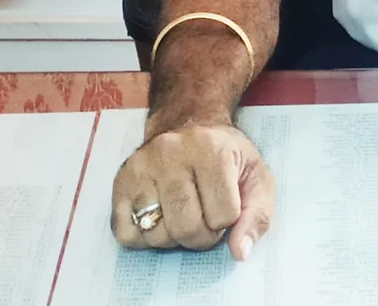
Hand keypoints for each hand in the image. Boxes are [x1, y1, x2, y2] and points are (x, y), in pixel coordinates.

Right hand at [111, 121, 274, 258]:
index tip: (225, 206)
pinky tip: (159, 216)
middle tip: (204, 217)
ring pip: (155, 234)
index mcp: (212, 149)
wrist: (189, 125)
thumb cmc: (226, 157)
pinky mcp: (119, 182)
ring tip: (182, 213)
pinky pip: (126, 235)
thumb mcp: (256, 178)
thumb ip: (258, 216)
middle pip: (185, 228)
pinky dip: (144, 237)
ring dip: (173, 237)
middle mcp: (171, 153)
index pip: (224, 215)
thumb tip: (239, 252)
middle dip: (201, 236)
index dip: (228, 221)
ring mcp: (141, 167)